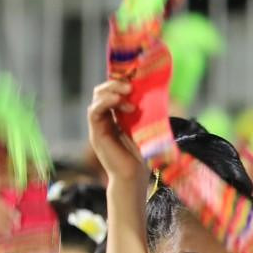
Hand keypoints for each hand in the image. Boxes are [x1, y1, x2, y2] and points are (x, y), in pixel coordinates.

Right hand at [86, 80, 149, 196]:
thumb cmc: (141, 155)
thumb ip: (146, 111)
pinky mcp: (96, 133)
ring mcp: (99, 125)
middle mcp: (105, 118)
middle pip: (102, 91)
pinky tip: (119, 102)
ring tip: (127, 92)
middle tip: (131, 85)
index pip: (113, 91)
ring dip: (112, 91)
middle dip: (115, 83)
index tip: (134, 76)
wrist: (133, 176)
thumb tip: (159, 92)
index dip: (120, 81)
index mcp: (116, 116)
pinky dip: (105, 102)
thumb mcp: (146, 127)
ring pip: (97, 98)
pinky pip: (94, 111)